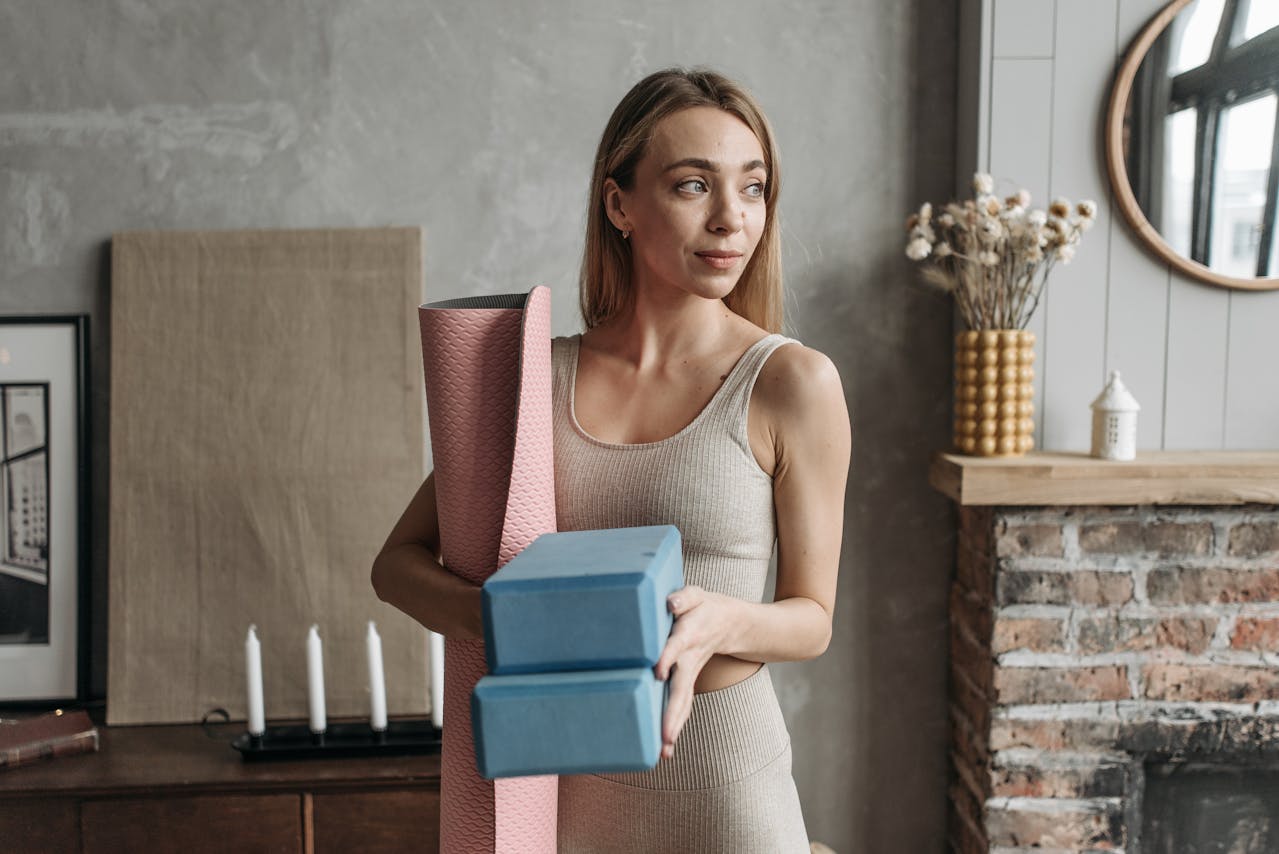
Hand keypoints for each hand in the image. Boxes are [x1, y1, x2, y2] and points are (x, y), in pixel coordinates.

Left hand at [652, 585, 736, 759]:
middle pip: (681, 687)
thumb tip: (670, 604)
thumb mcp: (697, 594)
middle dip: (673, 712)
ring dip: (674, 726)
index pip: (676, 645)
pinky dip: (675, 725)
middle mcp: (689, 658)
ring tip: (664, 752)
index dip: (668, 657)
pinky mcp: (688, 680)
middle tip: (665, 737)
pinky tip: (664, 748)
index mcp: (689, 634)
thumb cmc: (705, 606)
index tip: (658, 673)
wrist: (732, 623)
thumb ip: (683, 598)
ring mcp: (690, 672)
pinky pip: (682, 705)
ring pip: (682, 702)